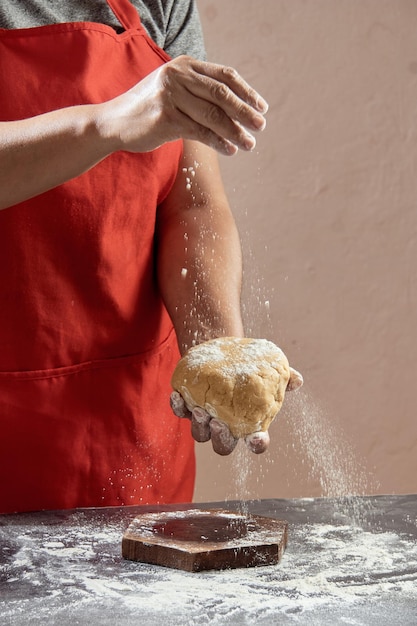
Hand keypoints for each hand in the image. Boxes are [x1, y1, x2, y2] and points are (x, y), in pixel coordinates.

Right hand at [100, 55, 267, 155]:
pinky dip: (218, 142)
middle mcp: (178, 76)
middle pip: (222, 94)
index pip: (224, 76)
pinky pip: (200, 131)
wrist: (114, 122)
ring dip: (235, 132)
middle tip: (261, 126)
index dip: (246, 92)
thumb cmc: (149, 109)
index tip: (261, 107)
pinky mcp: (165, 118)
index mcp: (184, 65)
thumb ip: (199, 92)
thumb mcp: (174, 90)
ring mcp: (171, 96)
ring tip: (249, 144)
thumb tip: (236, 109)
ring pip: (213, 115)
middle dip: (245, 111)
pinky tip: (230, 150)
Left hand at [170, 366, 303, 455]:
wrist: (222, 353)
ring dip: (199, 426)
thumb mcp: (266, 369)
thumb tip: (297, 379)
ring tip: (200, 409)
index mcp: (248, 423)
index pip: (255, 442)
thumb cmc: (248, 367)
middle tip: (219, 423)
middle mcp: (226, 427)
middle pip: (223, 446)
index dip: (256, 444)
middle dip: (221, 439)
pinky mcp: (187, 405)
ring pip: (200, 434)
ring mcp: (205, 418)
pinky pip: (180, 413)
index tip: (256, 439)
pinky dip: (178, 407)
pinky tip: (177, 395)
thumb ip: (283, 376)